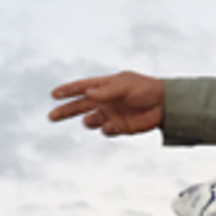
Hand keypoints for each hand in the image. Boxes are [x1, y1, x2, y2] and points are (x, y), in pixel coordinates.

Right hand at [49, 72, 163, 135]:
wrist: (164, 105)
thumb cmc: (146, 89)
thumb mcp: (126, 85)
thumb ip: (106, 90)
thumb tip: (87, 93)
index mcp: (105, 86)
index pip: (82, 87)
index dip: (68, 90)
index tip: (54, 94)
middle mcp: (105, 100)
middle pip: (79, 106)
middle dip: (65, 111)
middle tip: (51, 116)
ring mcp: (111, 114)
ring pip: (90, 121)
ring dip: (89, 120)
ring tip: (96, 118)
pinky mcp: (118, 127)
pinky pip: (105, 131)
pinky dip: (106, 129)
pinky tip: (114, 124)